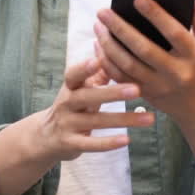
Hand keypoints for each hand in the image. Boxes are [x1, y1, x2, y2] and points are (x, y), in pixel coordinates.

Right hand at [34, 58, 154, 162]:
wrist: (45, 137)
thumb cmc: (71, 107)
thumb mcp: (80, 89)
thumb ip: (98, 74)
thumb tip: (117, 50)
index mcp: (70, 87)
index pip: (73, 74)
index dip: (84, 68)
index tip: (98, 60)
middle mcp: (66, 104)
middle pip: (88, 96)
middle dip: (113, 93)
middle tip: (137, 89)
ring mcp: (67, 124)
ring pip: (96, 121)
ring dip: (124, 119)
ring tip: (149, 118)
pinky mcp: (70, 144)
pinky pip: (91, 144)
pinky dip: (108, 143)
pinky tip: (127, 140)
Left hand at [94, 0, 194, 121]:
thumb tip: (194, 2)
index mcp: (194, 56)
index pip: (174, 33)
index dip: (156, 15)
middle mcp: (176, 72)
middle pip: (143, 49)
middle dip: (121, 28)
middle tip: (104, 11)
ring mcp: (158, 85)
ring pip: (127, 65)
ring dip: (108, 44)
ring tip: (98, 25)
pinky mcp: (145, 93)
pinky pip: (120, 78)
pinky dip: (106, 61)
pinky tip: (99, 44)